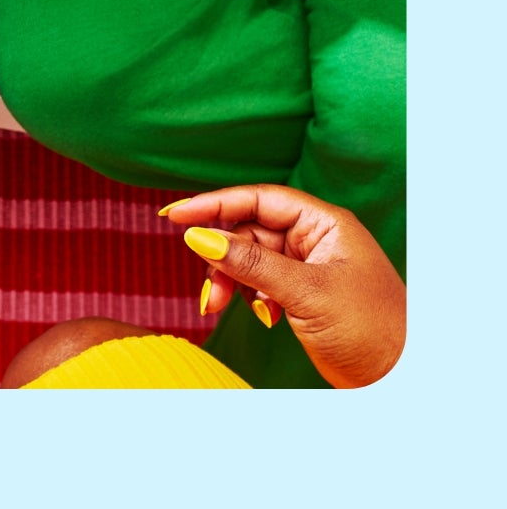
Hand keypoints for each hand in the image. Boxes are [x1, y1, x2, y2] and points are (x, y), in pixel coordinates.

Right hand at [162, 184, 405, 387]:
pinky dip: (250, 295)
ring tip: (218, 305)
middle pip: (251, 230)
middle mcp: (315, 238)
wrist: (402, 381)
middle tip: (205, 286)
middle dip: (222, 254)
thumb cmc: (370, 330)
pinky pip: (263, 282)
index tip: (177, 216)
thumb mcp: (306, 293)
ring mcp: (310, 266)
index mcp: (324, 223)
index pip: (260, 199)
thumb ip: (252, 265)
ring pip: (253, 259)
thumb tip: (200, 236)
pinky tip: (259, 315)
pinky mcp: (305, 294)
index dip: (216, 204)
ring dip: (231, 278)